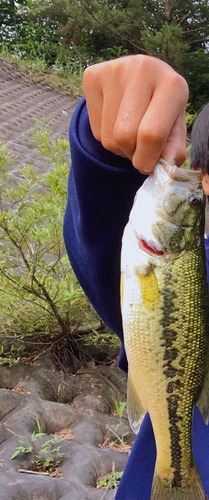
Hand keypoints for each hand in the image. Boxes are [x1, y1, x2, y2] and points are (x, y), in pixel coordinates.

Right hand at [82, 55, 188, 173]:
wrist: (141, 82)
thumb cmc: (161, 109)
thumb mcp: (174, 128)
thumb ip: (173, 149)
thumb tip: (165, 168)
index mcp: (172, 84)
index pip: (151, 133)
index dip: (146, 159)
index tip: (146, 166)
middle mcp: (143, 69)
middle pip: (125, 135)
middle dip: (131, 153)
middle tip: (138, 149)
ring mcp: (115, 70)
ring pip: (108, 137)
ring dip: (118, 148)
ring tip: (128, 134)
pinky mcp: (92, 76)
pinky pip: (94, 129)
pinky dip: (104, 137)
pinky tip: (114, 121)